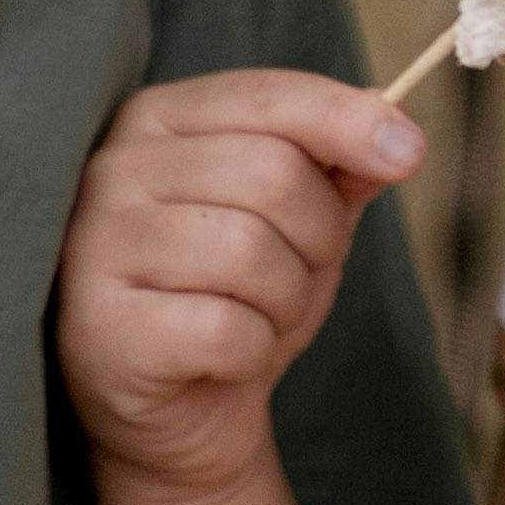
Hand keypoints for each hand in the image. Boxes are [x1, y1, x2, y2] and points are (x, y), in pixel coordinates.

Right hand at [57, 72, 424, 504]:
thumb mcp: (303, 220)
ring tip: (259, 316)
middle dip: (319, 235)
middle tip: (302, 273)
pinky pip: (224, 328)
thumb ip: (342, 164)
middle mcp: (112, 170)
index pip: (267, 95)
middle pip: (270, 174)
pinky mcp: (98, 328)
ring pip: (250, 252)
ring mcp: (94, 247)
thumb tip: (399, 128)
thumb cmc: (240, 295)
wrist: (182, 409)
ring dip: (287, 298)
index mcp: (158, 118)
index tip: (411, 154)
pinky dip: (253, 349)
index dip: (348, 120)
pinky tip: (225, 358)